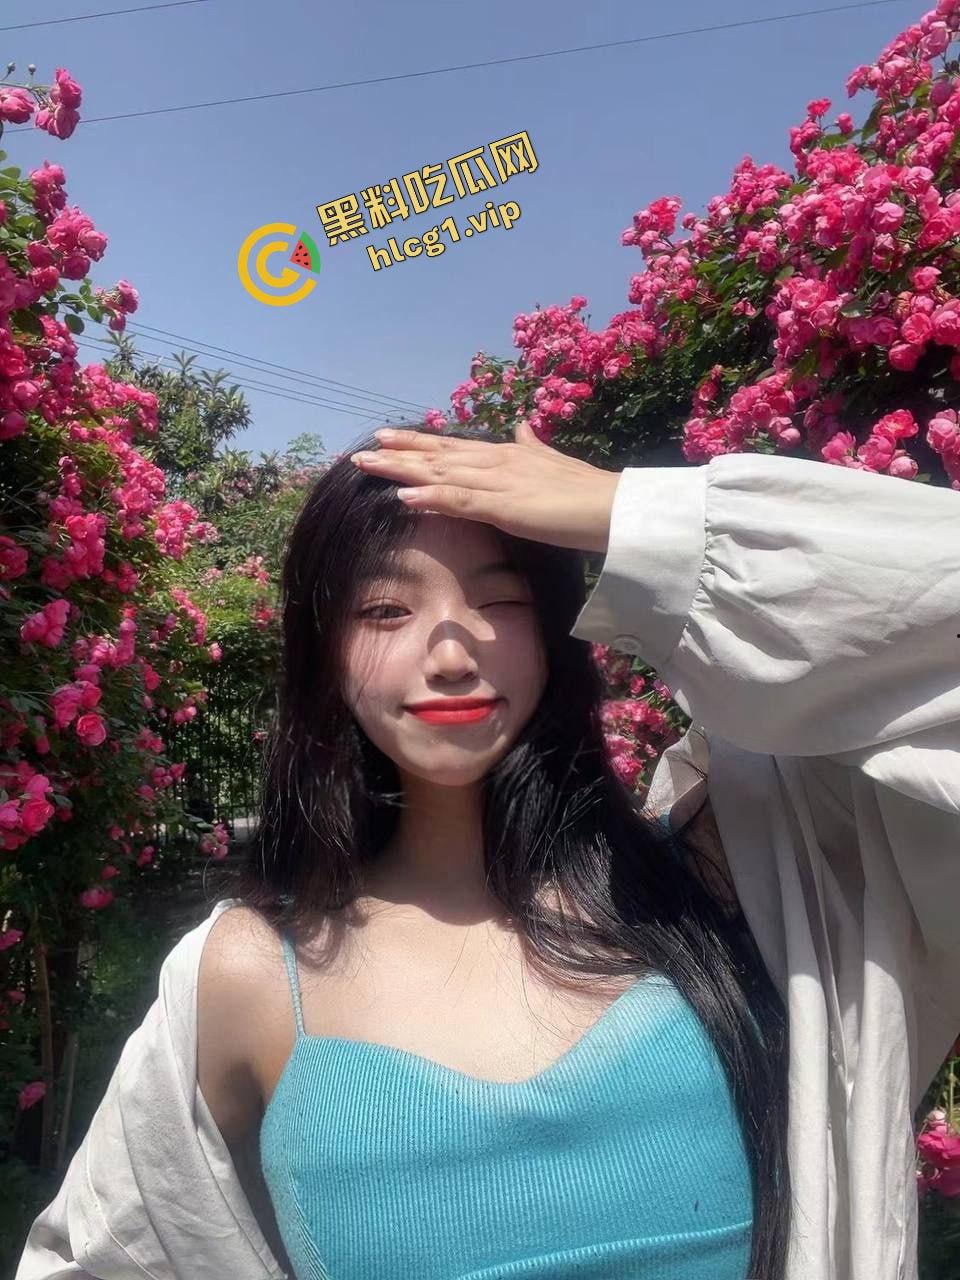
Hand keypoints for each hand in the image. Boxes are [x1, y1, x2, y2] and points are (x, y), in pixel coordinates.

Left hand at [349, 420, 620, 554]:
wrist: (613, 506)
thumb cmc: (587, 491)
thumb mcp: (553, 462)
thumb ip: (533, 445)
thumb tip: (523, 426)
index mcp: (505, 454)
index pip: (452, 448)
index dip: (418, 443)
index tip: (387, 438)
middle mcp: (496, 462)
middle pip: (438, 456)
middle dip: (399, 453)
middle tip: (362, 451)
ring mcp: (498, 482)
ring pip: (440, 474)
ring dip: (402, 470)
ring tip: (368, 466)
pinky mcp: (505, 507)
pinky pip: (460, 501)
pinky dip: (430, 498)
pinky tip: (404, 497)